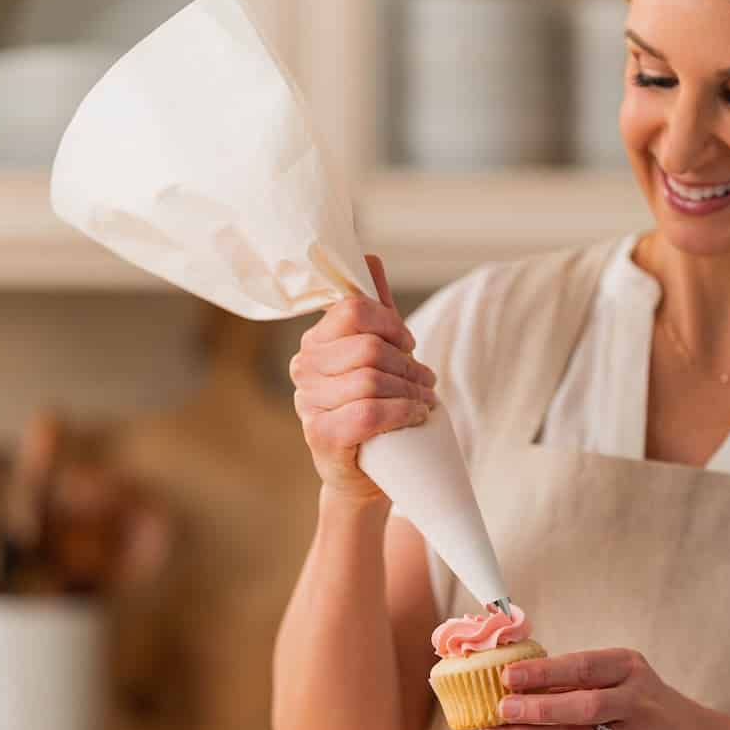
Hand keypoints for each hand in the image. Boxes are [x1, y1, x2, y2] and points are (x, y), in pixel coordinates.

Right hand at [289, 254, 438, 502]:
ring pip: (371, 381)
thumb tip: (368, 258)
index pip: (353, 310)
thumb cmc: (373, 407)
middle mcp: (303, 368)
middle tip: (427, 381)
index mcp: (315, 341)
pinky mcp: (320, 435)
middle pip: (369, 348)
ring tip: (425, 401)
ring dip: (411, 392)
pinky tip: (414, 416)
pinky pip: (367, 413)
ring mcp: (308, 403)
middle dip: (409, 365)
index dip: (391, 324)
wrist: (366, 472)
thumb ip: (373, 311)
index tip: (408, 342)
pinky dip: (400, 413)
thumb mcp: (377, 356)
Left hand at [482, 648, 699, 729]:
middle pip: (585, 705)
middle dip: (539, 708)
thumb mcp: (623, 679)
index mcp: (630, 669)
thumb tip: (516, 681)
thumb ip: (578, 681)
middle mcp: (637, 702)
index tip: (509, 675)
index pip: (583, 667)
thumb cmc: (644, 706)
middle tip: (502, 707)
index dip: (544, 672)